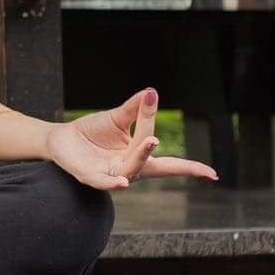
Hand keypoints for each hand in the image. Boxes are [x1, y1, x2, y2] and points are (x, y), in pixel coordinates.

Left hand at [43, 87, 217, 190]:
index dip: (190, 169)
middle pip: (149, 164)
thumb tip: (151, 92)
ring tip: (149, 141)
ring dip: (139, 158)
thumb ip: (136, 109)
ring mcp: (110, 175)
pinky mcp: (90, 177)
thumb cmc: (93, 132)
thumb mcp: (117, 118)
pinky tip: (123, 182)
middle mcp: (129, 169)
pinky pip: (104, 183)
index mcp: (140, 157)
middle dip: (154, 153)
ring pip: (129, 170)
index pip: (170, 164)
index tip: (213, 174)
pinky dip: (113, 183)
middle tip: (156, 137)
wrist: (61, 139)